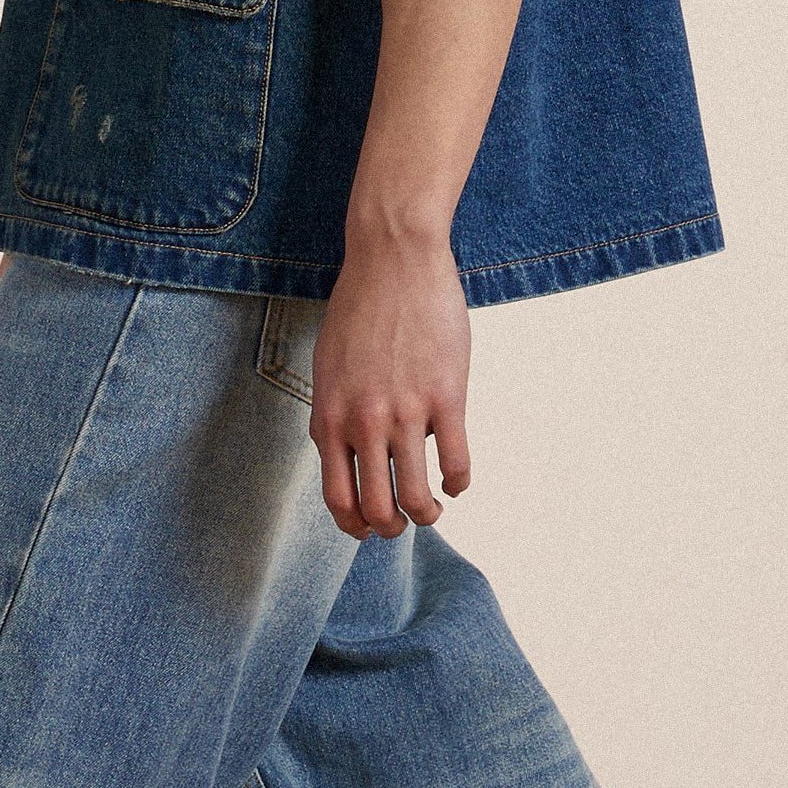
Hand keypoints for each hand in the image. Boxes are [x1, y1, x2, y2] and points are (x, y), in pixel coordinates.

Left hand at [309, 225, 471, 536]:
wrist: (394, 259)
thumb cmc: (359, 310)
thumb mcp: (329, 368)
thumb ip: (335, 414)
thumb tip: (351, 457)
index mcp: (329, 418)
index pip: (337, 498)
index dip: (355, 526)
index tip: (369, 528)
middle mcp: (363, 423)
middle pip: (377, 509)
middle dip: (392, 528)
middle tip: (405, 521)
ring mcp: (405, 412)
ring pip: (417, 496)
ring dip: (427, 513)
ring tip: (433, 507)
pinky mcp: (445, 397)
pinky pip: (456, 461)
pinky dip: (458, 482)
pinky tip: (457, 479)